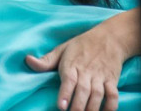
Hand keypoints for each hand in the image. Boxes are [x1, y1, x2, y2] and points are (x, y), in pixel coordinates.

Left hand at [25, 12, 140, 110]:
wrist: (110, 37)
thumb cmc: (82, 45)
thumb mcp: (62, 49)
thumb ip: (46, 60)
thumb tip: (27, 60)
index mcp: (72, 64)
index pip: (69, 79)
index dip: (65, 93)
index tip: (61, 106)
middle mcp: (86, 71)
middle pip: (83, 91)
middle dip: (78, 106)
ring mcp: (100, 76)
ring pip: (98, 95)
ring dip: (93, 108)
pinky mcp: (112, 80)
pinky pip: (113, 95)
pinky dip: (111, 106)